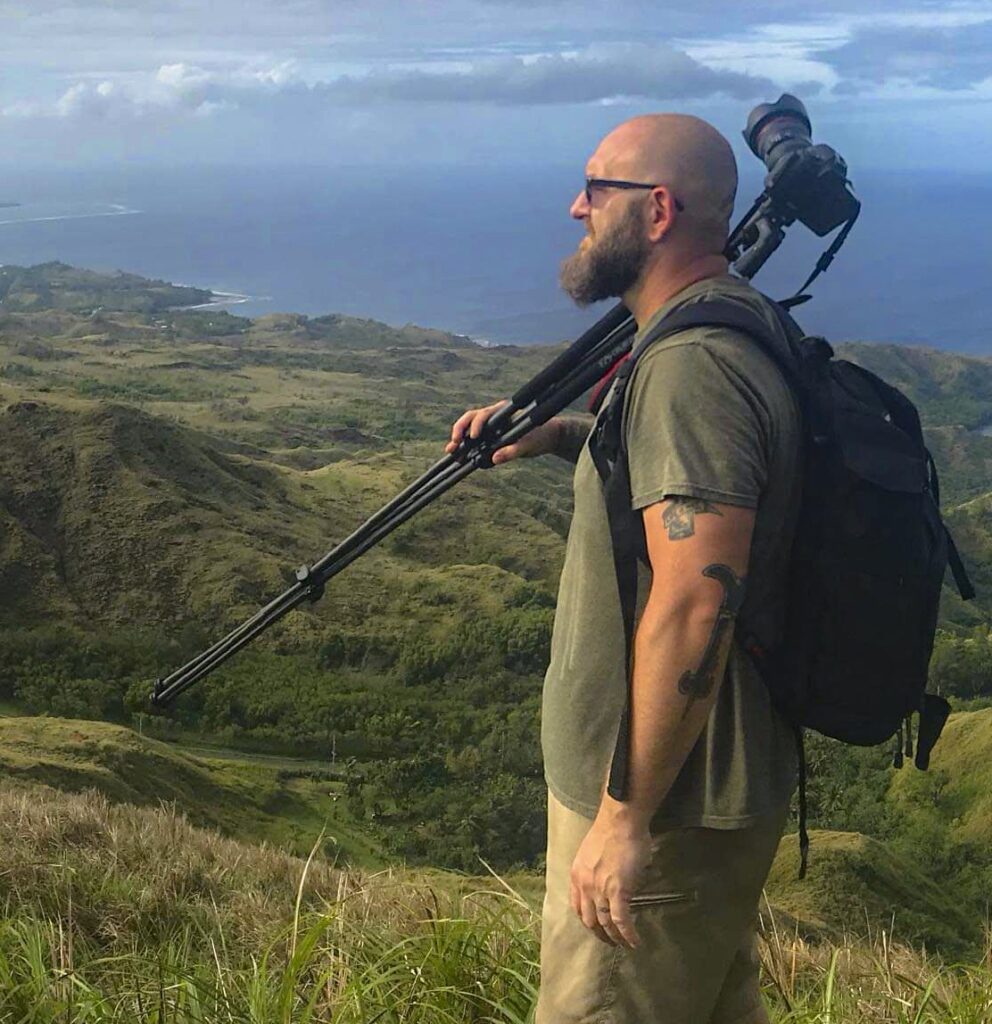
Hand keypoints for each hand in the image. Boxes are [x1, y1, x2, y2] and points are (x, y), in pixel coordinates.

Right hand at [445, 400, 560, 464]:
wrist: (548, 437)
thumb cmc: (540, 437)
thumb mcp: (528, 445)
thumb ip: (512, 451)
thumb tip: (494, 458)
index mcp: (503, 412)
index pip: (484, 414)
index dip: (476, 424)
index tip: (473, 437)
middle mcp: (494, 416)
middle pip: (470, 418)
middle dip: (460, 429)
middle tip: (454, 444)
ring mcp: (491, 425)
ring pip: (469, 428)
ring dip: (459, 438)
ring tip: (451, 451)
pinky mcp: (491, 435)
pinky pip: (475, 438)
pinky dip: (466, 446)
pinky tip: (459, 455)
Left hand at [569, 815, 652, 948]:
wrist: (620, 821)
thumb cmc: (612, 830)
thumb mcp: (593, 853)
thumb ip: (597, 870)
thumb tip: (610, 879)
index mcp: (577, 874)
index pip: (576, 905)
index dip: (586, 919)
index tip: (594, 926)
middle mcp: (584, 884)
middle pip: (588, 919)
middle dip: (599, 933)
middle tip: (609, 941)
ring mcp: (599, 889)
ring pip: (604, 923)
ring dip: (614, 937)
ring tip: (623, 945)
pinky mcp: (617, 891)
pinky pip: (621, 920)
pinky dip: (627, 934)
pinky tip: (634, 942)